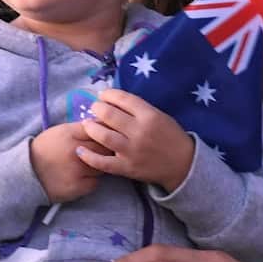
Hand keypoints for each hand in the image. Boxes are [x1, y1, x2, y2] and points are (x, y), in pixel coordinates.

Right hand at [31, 123, 105, 203]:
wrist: (27, 174)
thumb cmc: (45, 150)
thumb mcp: (60, 131)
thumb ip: (81, 128)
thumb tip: (103, 125)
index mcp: (70, 134)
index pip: (99, 130)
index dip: (104, 134)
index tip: (104, 138)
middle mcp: (75, 151)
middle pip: (105, 148)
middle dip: (105, 150)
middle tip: (98, 153)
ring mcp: (77, 170)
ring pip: (102, 166)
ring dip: (99, 166)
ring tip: (87, 166)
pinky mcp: (78, 187)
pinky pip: (95, 182)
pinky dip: (91, 180)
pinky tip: (81, 178)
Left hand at [76, 89, 193, 192]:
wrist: (182, 164)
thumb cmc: (170, 137)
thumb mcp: (160, 116)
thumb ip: (139, 109)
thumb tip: (114, 99)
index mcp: (149, 115)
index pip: (123, 99)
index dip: (108, 94)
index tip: (102, 95)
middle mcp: (139, 131)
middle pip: (109, 115)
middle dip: (97, 108)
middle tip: (94, 108)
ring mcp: (131, 150)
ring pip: (103, 136)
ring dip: (91, 127)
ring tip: (87, 124)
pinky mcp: (126, 167)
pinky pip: (103, 162)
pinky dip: (89, 157)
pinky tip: (80, 151)